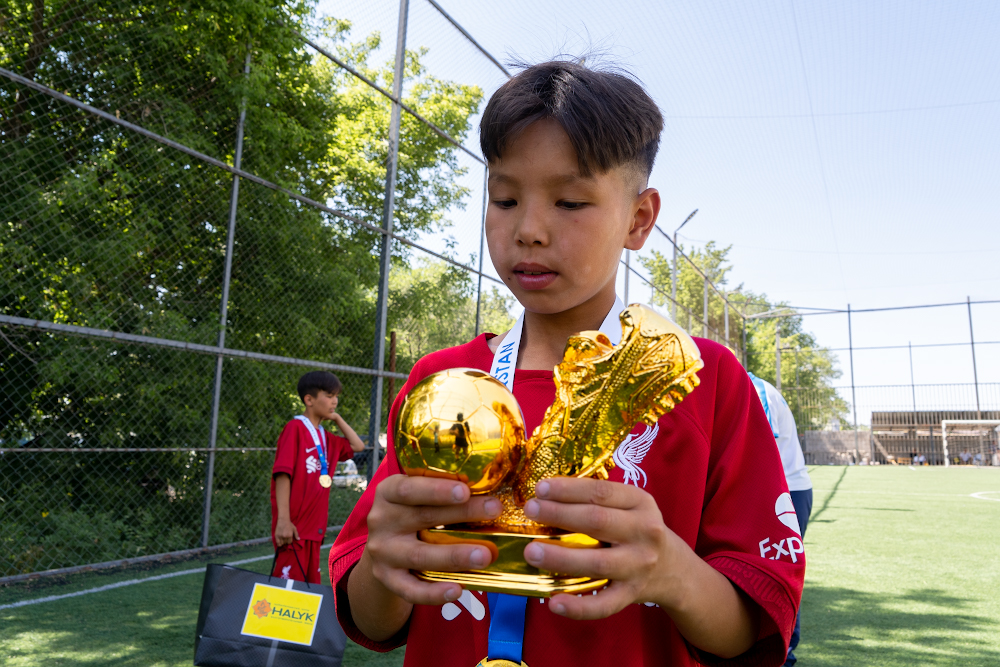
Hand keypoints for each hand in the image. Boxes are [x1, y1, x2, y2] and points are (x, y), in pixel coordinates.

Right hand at [274, 517, 299, 546]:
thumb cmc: (289, 524)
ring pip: (281, 543)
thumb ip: (296, 534)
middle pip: (285, 543)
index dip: (289, 541)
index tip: (289, 539)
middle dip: (286, 541)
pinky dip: (279, 544)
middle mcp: (285, 536)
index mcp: (290, 535)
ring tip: (283, 540)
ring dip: (282, 542)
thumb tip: (298, 539)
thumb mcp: (294, 529)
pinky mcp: (276, 536)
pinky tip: (280, 542)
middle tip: (285, 539)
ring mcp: (280, 536)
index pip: (289, 542)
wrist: (283, 520)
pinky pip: (277, 543)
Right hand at [363, 475, 501, 604]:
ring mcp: (382, 552)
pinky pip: (410, 589)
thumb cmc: (410, 512)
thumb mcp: (417, 495)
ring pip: (419, 555)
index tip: (465, 490)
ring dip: (454, 555)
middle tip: (494, 510)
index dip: (436, 490)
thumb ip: (442, 492)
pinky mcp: (387, 578)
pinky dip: (434, 592)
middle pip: (423, 517)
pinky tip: (458, 590)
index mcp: (388, 492)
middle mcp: (382, 521)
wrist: (382, 546)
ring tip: (484, 555)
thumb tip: (489, 492)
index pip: (409, 488)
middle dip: (462, 513)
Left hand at [521, 477, 690, 619]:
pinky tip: (554, 602)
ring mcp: (638, 566)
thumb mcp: (630, 506)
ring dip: (561, 557)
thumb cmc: (638, 530)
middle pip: (597, 522)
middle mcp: (644, 532)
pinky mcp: (631, 595)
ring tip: (531, 551)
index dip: (568, 489)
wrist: (674, 569)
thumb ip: (598, 500)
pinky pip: (603, 604)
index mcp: (640, 503)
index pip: (601, 492)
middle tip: (530, 511)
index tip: (540, 488)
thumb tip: (545, 495)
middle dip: (559, 515)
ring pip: (596, 562)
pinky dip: (578, 606)